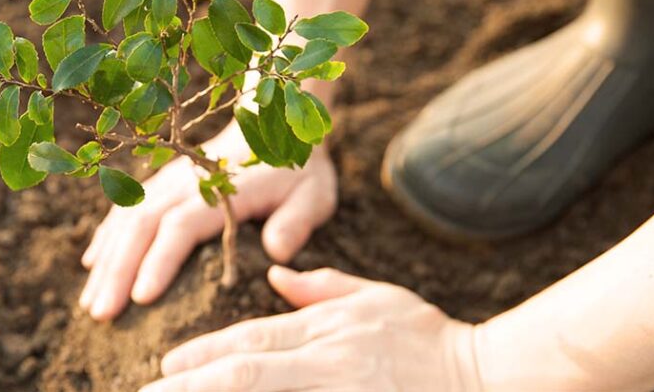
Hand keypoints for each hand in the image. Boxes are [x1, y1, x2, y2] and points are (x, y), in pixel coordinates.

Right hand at [79, 124, 337, 320]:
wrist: (273, 124)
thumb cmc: (296, 171)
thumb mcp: (313, 194)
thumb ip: (296, 222)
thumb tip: (276, 252)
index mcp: (221, 190)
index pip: (181, 226)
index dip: (160, 261)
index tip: (141, 298)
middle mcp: (185, 183)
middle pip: (142, 226)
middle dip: (118, 271)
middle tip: (101, 314)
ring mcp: (168, 180)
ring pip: (126, 219)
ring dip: (106, 261)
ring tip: (90, 304)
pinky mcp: (160, 183)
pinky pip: (125, 208)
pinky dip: (106, 236)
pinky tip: (92, 265)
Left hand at [141, 266, 481, 391]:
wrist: (486, 376)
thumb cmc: (430, 338)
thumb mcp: (377, 298)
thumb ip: (322, 287)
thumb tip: (276, 273)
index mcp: (327, 329)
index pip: (250, 339)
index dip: (203, 355)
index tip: (166, 366)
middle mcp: (326, 363)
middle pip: (243, 374)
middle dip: (189, 386)